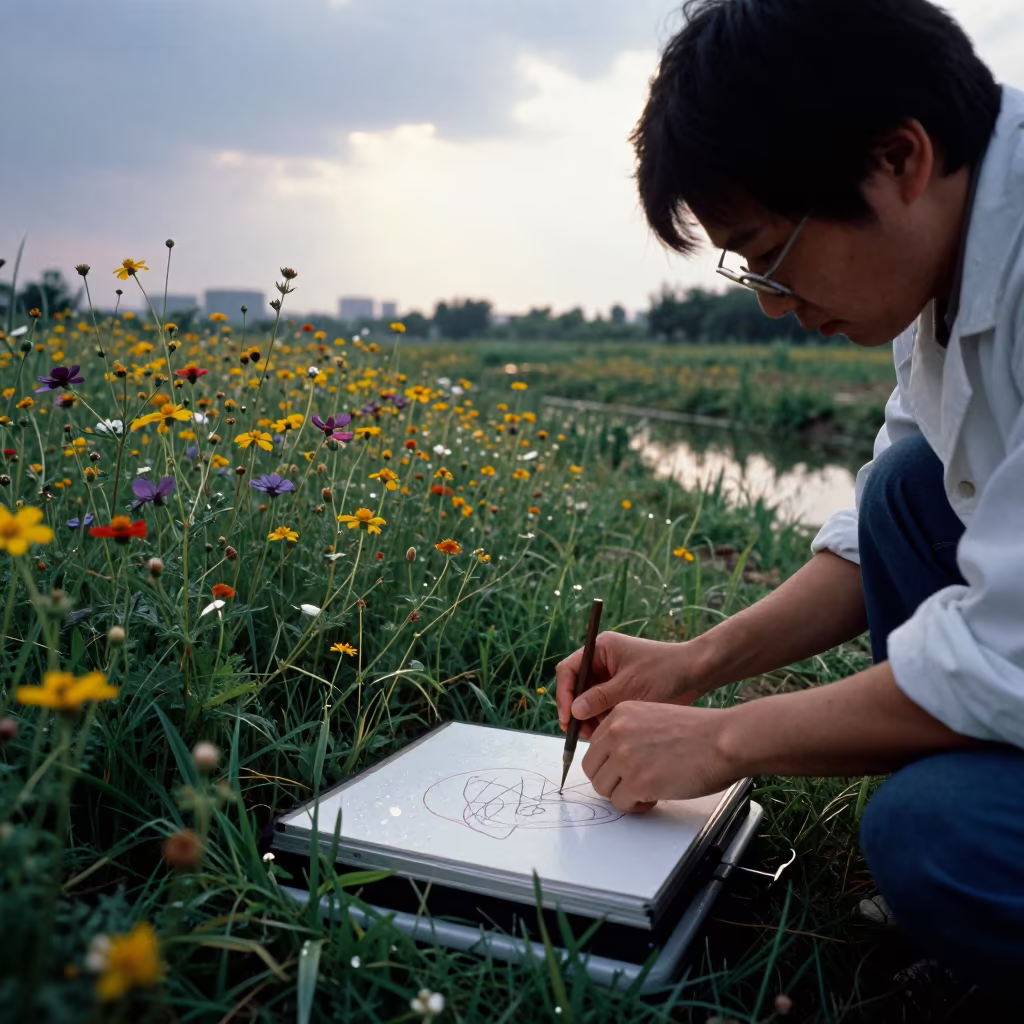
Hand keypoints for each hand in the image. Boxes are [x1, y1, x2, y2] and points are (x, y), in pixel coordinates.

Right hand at [555, 631, 705, 738]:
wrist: (696, 672)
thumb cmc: (665, 672)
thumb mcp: (630, 687)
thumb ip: (600, 699)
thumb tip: (574, 711)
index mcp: (600, 649)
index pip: (569, 670)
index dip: (564, 694)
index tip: (568, 718)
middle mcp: (602, 660)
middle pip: (576, 686)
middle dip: (578, 710)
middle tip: (581, 733)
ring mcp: (611, 674)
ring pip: (588, 699)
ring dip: (589, 717)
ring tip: (597, 735)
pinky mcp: (620, 688)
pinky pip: (602, 704)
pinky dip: (602, 718)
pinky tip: (607, 731)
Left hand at [581, 701, 742, 811]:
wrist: (723, 740)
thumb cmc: (699, 732)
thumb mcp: (653, 718)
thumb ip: (629, 733)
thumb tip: (614, 759)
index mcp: (620, 714)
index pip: (594, 746)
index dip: (609, 764)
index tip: (621, 771)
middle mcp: (617, 733)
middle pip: (592, 768)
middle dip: (611, 781)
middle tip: (632, 784)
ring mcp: (624, 758)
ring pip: (603, 788)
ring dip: (623, 794)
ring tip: (647, 790)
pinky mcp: (637, 782)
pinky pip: (621, 803)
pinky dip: (636, 806)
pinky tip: (655, 796)